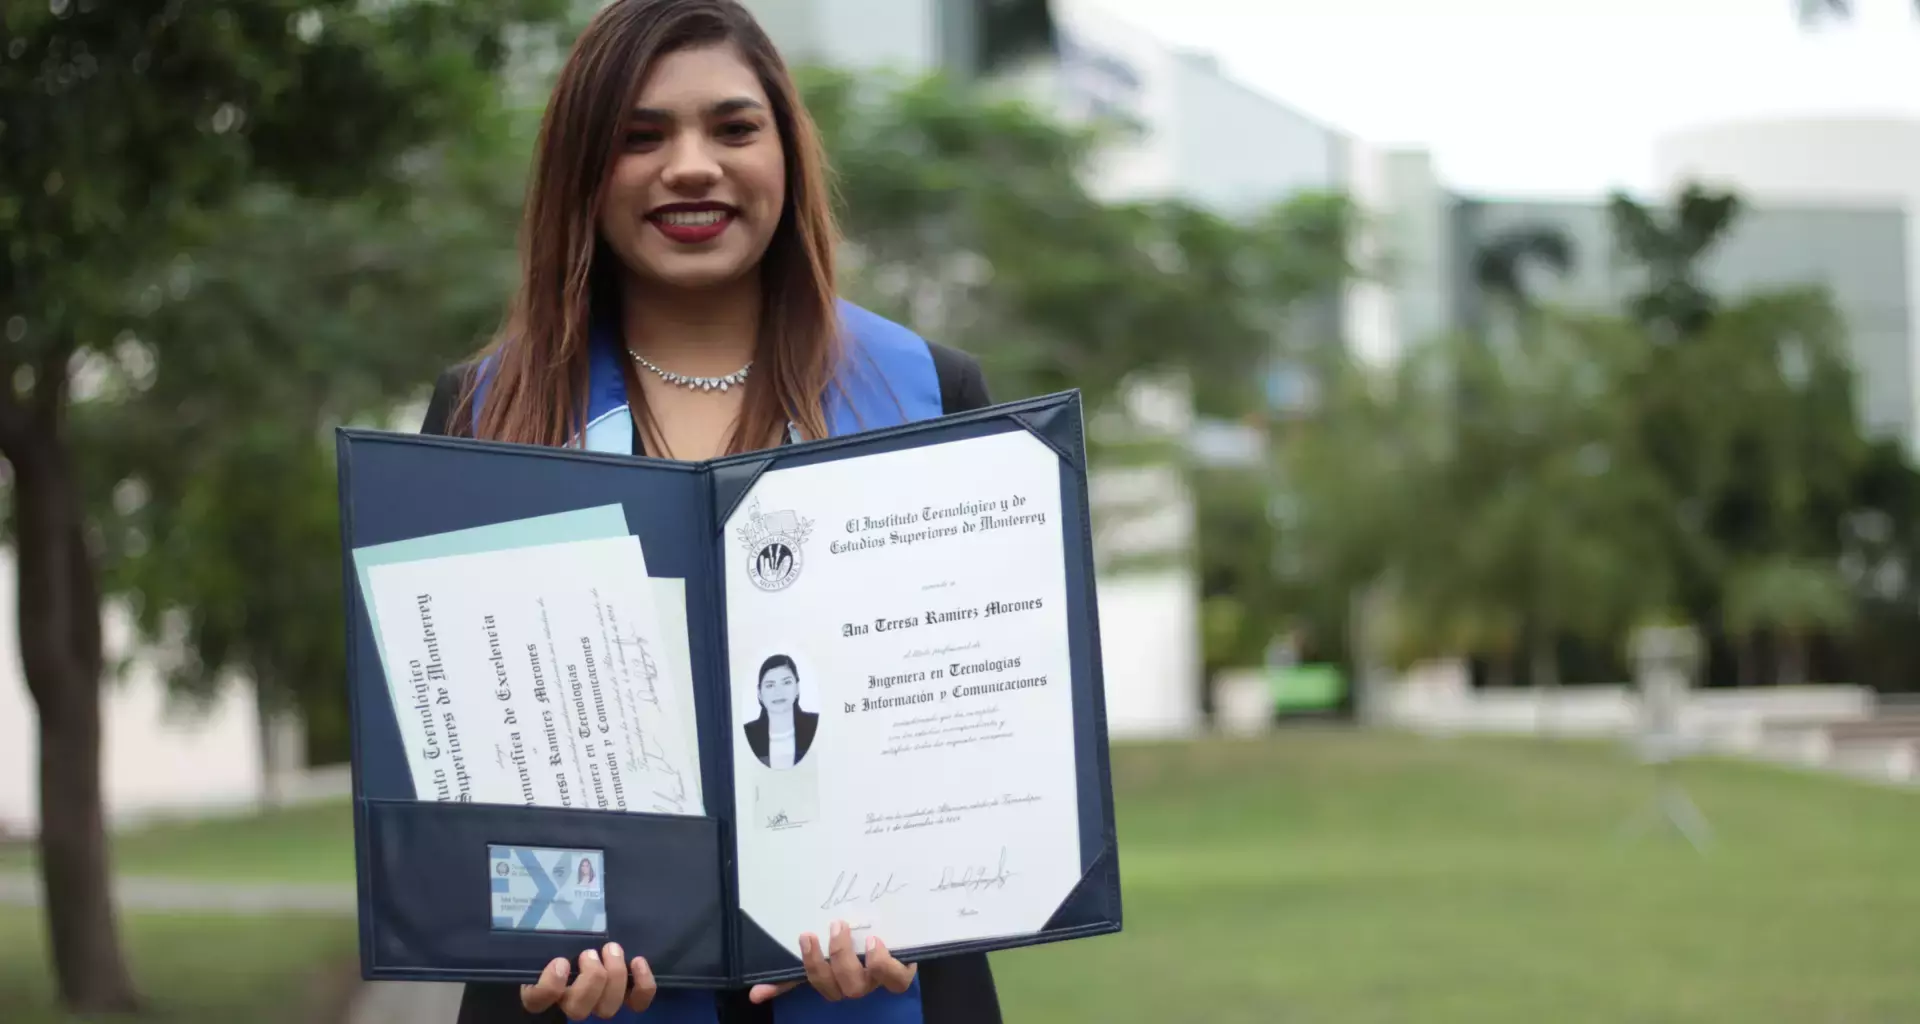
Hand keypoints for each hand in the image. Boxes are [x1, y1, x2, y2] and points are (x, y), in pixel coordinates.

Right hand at [520, 942, 657, 1019]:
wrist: (591, 933)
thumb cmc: (564, 931)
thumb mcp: (552, 929)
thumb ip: (547, 931)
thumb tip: (544, 914)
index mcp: (545, 986)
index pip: (537, 1001)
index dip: (549, 987)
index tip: (561, 961)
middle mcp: (569, 1000)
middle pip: (578, 1009)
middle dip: (591, 979)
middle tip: (590, 952)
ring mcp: (598, 1001)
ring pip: (606, 1008)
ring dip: (614, 977)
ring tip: (612, 949)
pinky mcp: (623, 996)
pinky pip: (637, 1004)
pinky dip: (642, 985)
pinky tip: (637, 961)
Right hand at [747, 921, 916, 1004]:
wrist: (900, 929)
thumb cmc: (857, 943)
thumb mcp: (827, 949)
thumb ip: (792, 968)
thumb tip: (755, 993)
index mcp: (837, 980)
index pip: (816, 984)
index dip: (799, 974)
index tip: (795, 946)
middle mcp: (858, 983)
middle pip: (841, 988)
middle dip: (830, 960)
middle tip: (831, 926)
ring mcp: (880, 979)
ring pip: (863, 984)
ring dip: (851, 960)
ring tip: (847, 929)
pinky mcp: (903, 970)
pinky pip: (896, 978)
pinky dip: (884, 963)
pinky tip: (876, 941)